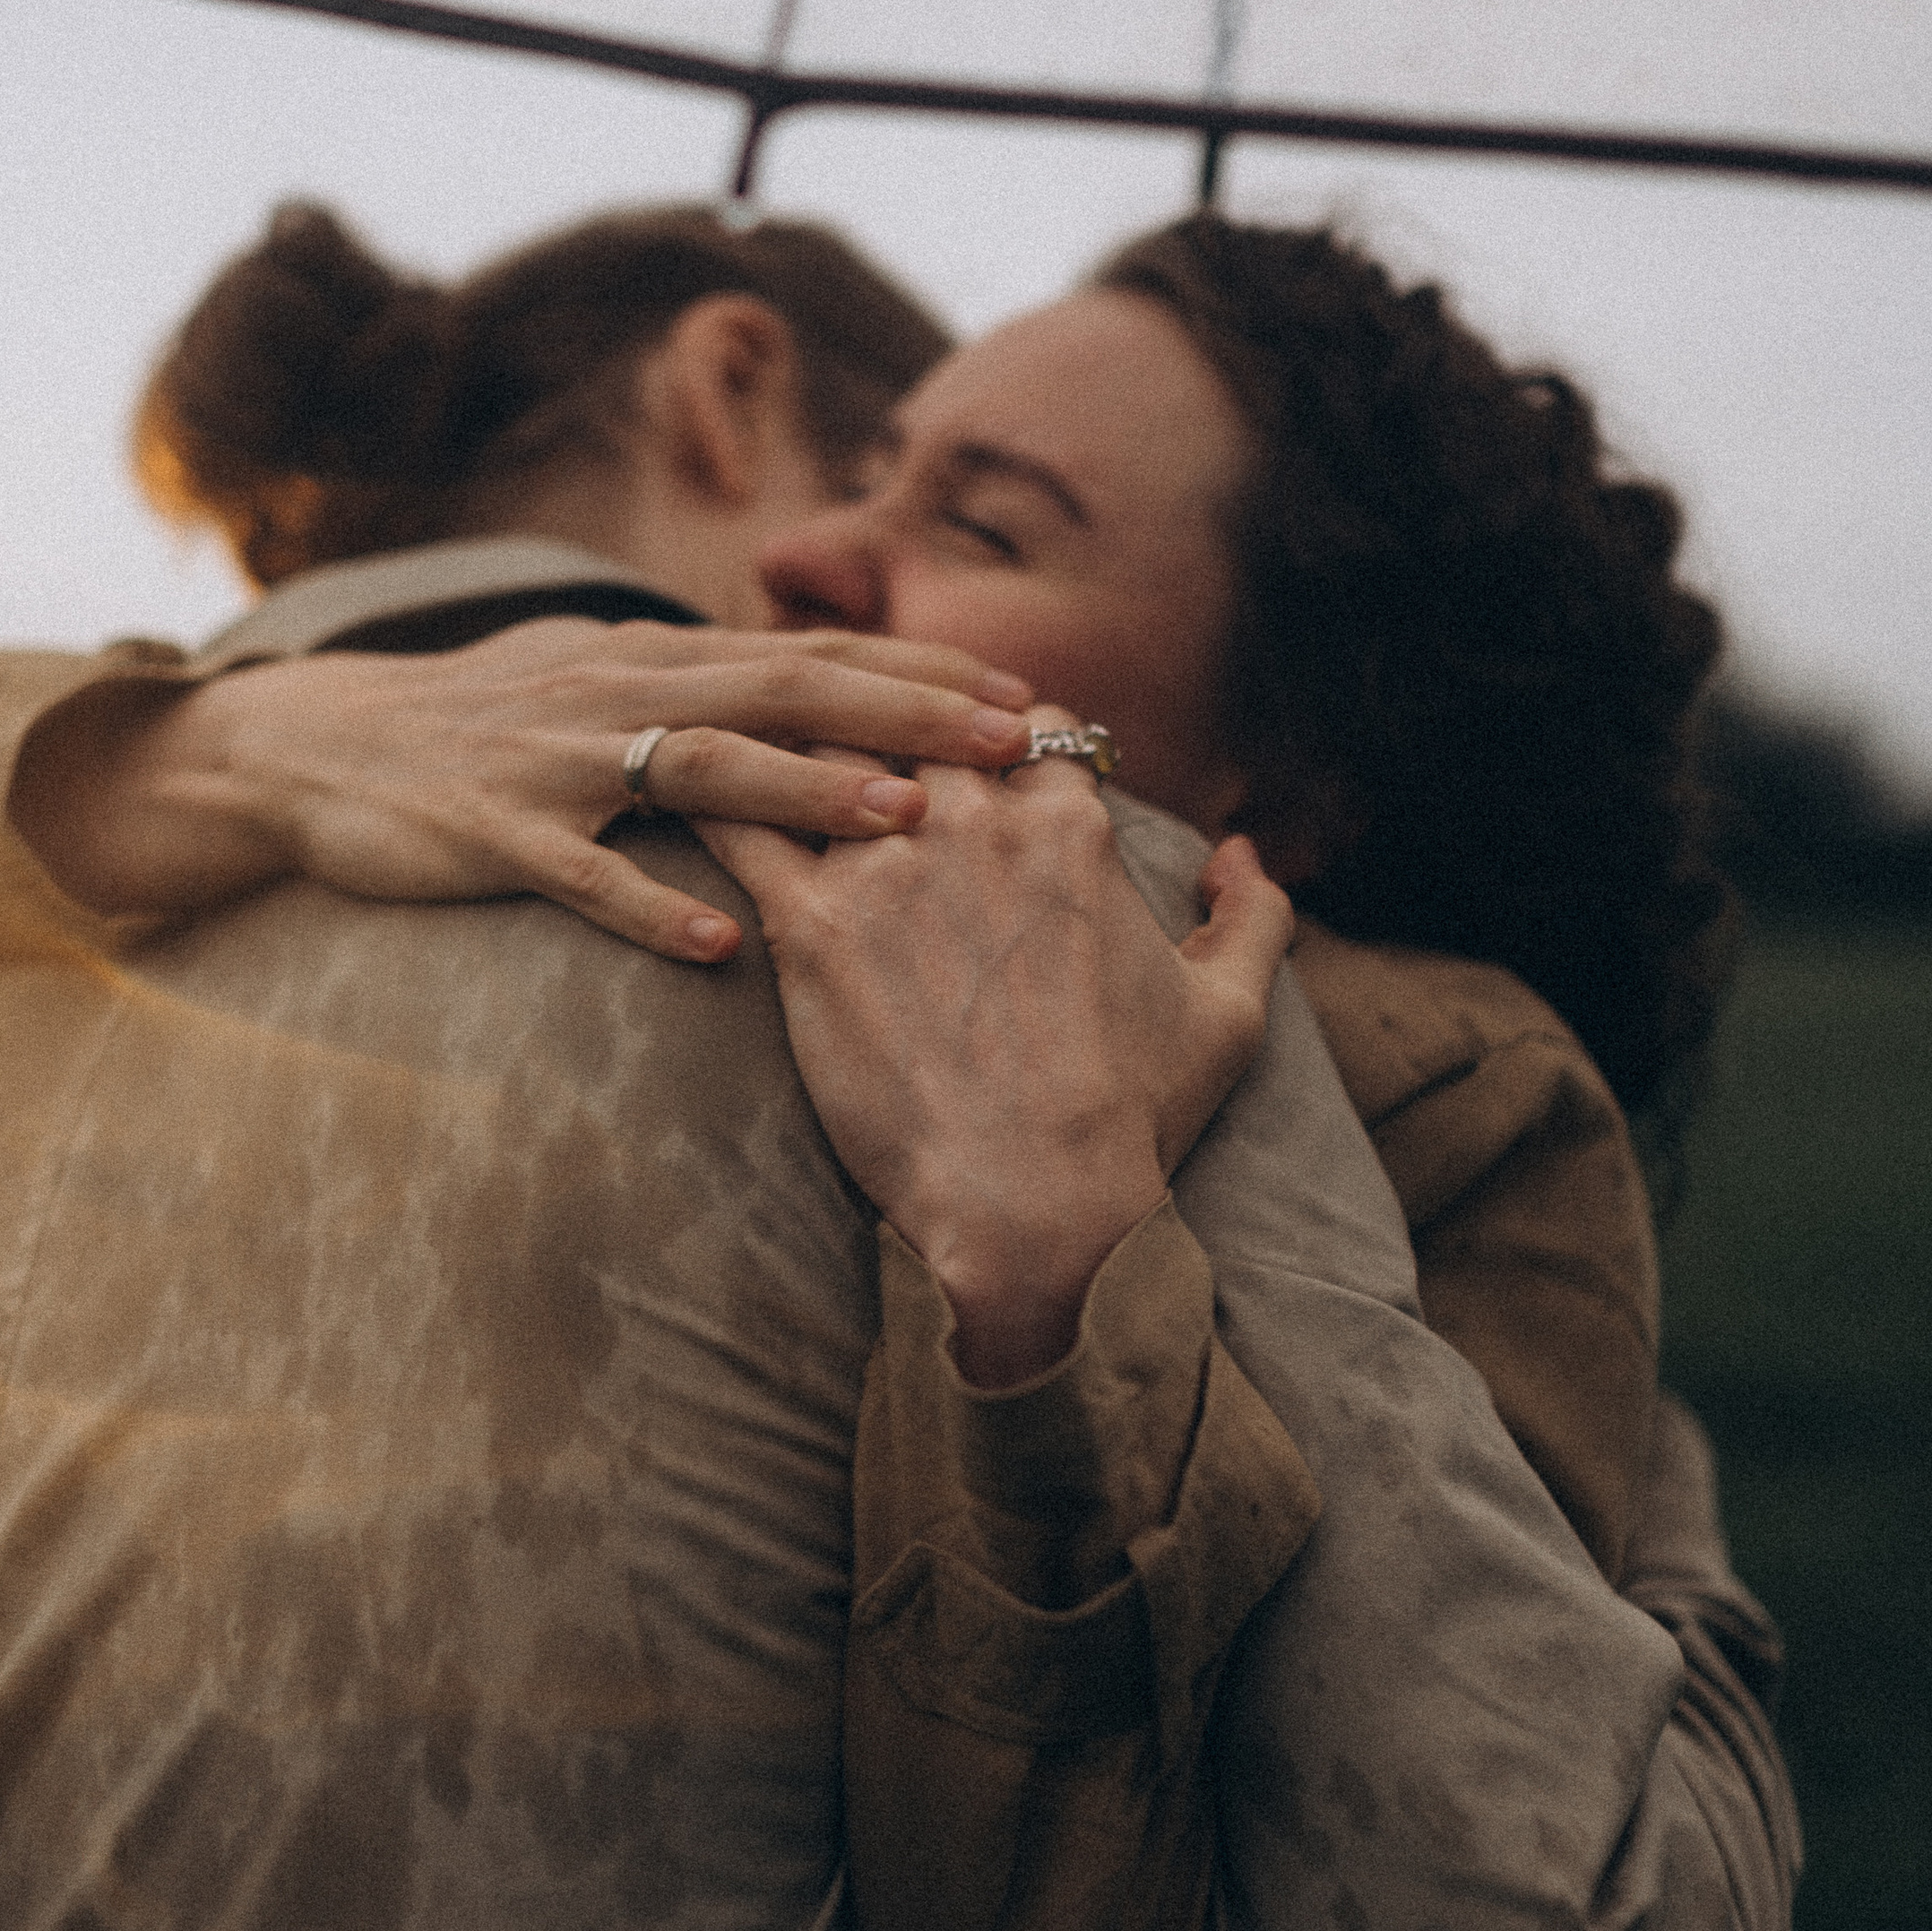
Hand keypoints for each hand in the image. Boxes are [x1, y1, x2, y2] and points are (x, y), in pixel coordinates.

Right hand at [7, 617, 1035, 957]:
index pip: (816, 653)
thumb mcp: (597, 684)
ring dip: (807, 791)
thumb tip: (818, 694)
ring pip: (700, 768)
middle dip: (909, 713)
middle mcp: (619, 692)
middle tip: (1018, 743)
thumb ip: (702, 690)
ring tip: (904, 818)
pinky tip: (718, 943)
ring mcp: (554, 761)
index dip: (924, 673)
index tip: (1032, 699)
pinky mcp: (491, 832)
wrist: (313, 745)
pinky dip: (649, 903)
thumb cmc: (474, 727)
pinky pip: (581, 871)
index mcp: (656, 660)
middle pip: (786, 689)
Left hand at [702, 766, 1292, 1388]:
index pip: (1026, 728)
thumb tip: (1242, 853)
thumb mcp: (1228, 1013)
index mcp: (1070, 827)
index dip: (1002, 731)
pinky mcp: (809, 926)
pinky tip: (677, 786)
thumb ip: (1254, 915)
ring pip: (821, 751)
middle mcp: (977, 824)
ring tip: (752, 736)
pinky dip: (708, 794)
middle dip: (888, 721)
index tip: (976, 747)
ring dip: (794, 739)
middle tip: (850, 731)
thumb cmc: (1134, 1119)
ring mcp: (887, 867)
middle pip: (913, 724)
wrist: (1032, 1208)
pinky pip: (738, 825)